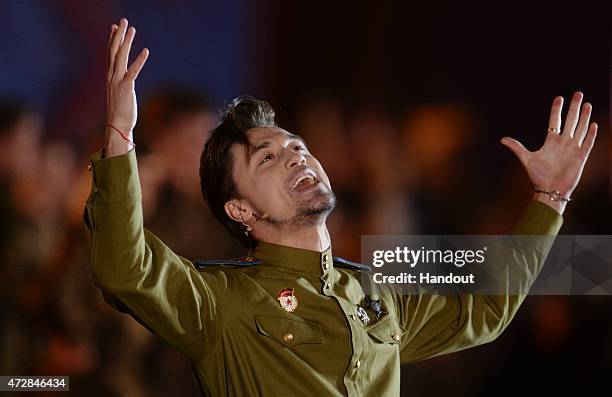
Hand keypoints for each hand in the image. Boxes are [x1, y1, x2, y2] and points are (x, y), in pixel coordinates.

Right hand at [105, 18, 148, 156]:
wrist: (117, 126)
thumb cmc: (121, 112)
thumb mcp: (120, 94)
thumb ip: (121, 84)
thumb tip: (124, 81)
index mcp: (110, 77)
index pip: (110, 54)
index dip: (112, 39)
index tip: (114, 26)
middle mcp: (111, 76)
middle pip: (114, 51)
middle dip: (119, 35)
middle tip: (124, 20)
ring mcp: (117, 81)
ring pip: (120, 57)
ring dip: (127, 41)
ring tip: (133, 29)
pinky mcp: (126, 88)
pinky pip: (133, 71)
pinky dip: (139, 61)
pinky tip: (145, 51)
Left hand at [501, 91, 597, 214]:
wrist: (550, 190)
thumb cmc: (538, 176)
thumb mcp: (526, 159)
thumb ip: (516, 147)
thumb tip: (502, 139)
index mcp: (551, 142)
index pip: (555, 121)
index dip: (557, 109)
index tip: (559, 98)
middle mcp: (563, 143)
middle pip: (571, 121)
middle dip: (574, 107)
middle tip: (578, 93)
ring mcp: (573, 149)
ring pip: (580, 129)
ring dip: (584, 117)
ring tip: (587, 104)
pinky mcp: (581, 157)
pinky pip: (587, 143)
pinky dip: (590, 134)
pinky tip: (593, 124)